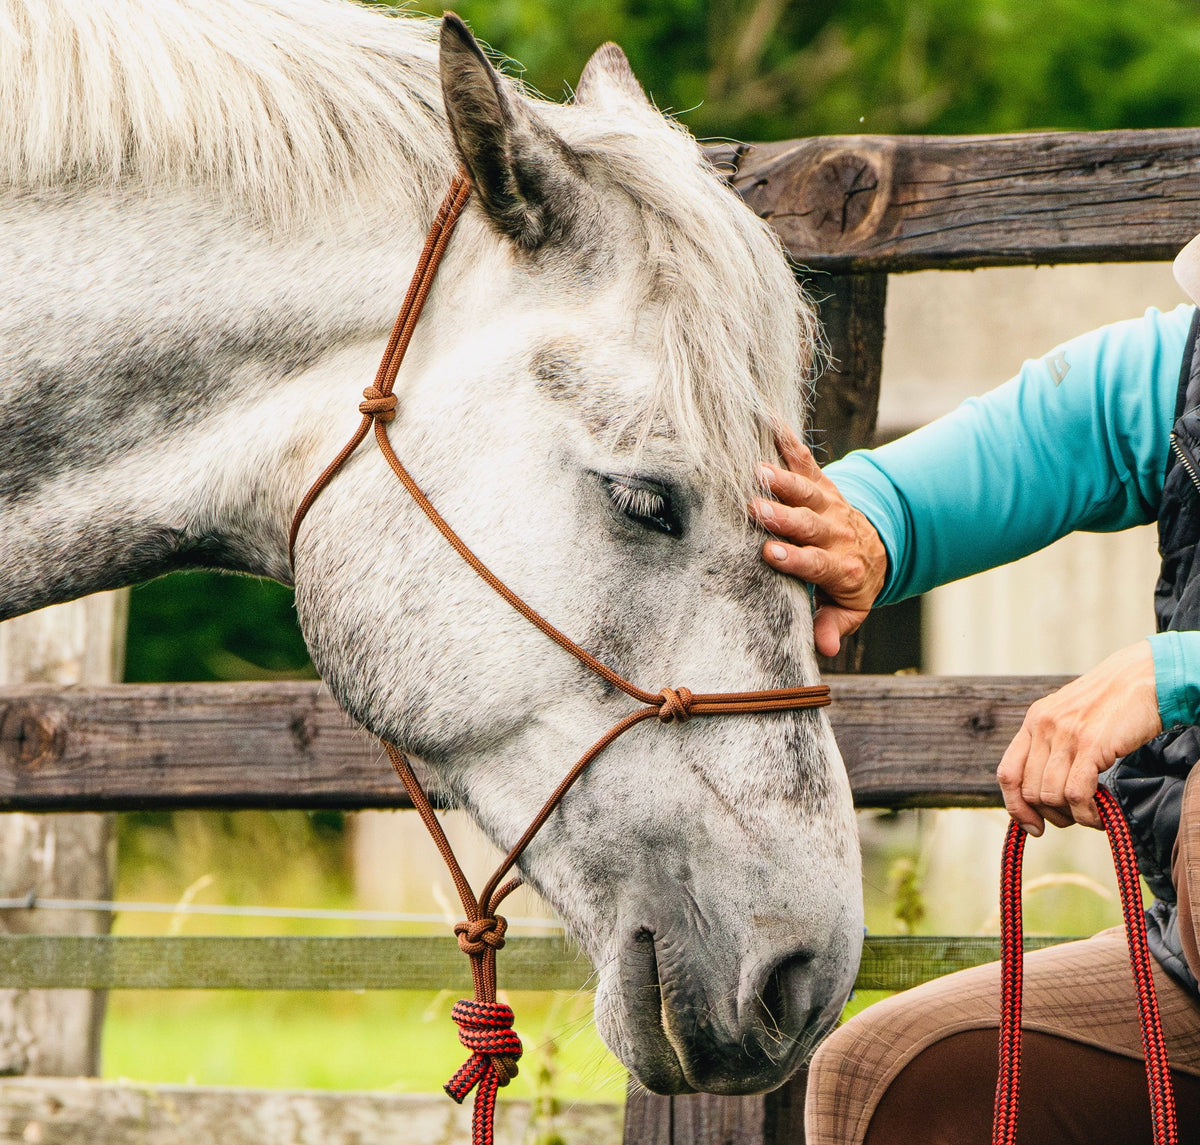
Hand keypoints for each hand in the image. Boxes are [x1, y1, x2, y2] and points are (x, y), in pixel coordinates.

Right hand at [750, 424, 887, 656]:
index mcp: (841, 566)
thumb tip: (826, 648)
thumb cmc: (851, 584)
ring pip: (807, 490)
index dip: (796, 558)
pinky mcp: (822, 483)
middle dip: (783, 516)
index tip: (770, 553)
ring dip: (782, 479)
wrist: (876, 547)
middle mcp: (836, 532)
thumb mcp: (850, 610)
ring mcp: (829, 504)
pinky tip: (769, 421)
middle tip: (756, 509)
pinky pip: (806, 460)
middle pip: (809, 523)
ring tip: (757, 470)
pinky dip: (788, 441)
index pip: (817, 562)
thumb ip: (834, 626)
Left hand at [996, 640, 1161, 833]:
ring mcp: (1065, 735)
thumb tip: (1046, 791)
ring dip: (1072, 816)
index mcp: (1033, 721)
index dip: (1015, 807)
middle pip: (1029, 790)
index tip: (1032, 827)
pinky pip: (1075, 793)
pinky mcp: (1091, 744)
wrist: (1143, 676)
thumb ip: (1054, 745)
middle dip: (1050, 815)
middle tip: (1073, 819)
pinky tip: (1101, 815)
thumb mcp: (1070, 717)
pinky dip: (1087, 813)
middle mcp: (1043, 727)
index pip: (1007, 773)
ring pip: (1050, 796)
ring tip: (1092, 816)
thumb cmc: (1112, 702)